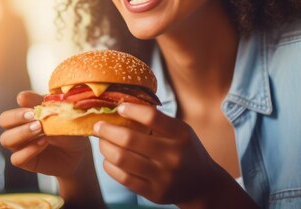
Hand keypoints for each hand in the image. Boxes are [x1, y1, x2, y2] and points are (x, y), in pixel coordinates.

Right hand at [0, 91, 90, 177]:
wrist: (78, 150)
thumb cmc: (68, 127)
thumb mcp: (59, 113)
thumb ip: (42, 104)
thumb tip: (21, 97)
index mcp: (25, 115)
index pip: (11, 110)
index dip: (19, 110)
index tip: (34, 108)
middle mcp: (19, 129)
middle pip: (3, 121)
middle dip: (15, 117)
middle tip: (33, 116)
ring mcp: (21, 146)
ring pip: (6, 139)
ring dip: (22, 132)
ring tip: (40, 128)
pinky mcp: (26, 161)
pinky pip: (17, 158)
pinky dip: (29, 150)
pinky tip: (44, 143)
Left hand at [93, 103, 235, 206]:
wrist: (202, 185)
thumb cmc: (186, 151)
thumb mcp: (181, 131)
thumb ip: (159, 121)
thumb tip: (123, 106)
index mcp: (181, 135)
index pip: (152, 117)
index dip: (131, 109)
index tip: (119, 107)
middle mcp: (173, 156)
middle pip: (130, 139)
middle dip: (107, 130)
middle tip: (98, 125)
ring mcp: (163, 177)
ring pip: (122, 159)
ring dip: (105, 148)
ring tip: (101, 142)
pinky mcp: (154, 194)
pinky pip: (123, 178)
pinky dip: (110, 166)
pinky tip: (108, 159)